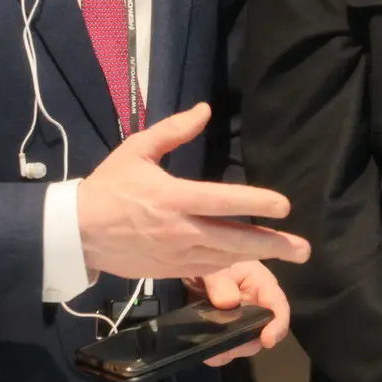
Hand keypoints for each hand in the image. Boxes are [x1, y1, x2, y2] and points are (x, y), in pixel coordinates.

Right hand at [76, 103, 310, 279]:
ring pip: (227, 258)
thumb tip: (205, 110)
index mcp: (174, 198)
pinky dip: (232, 265)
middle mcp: (181, 230)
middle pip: (236, 240)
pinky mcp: (170, 271)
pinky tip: (250, 262)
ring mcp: (177, 255)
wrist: (77, 232)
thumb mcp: (137, 150)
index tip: (285, 206)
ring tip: (288, 256)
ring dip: (260, 257)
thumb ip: (174, 130)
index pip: (225, 202)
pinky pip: (208, 270)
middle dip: (274, 245)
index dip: (258, 203)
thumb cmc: (109, 187)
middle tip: (304, 249)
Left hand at [183, 260, 291, 366]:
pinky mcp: (227, 329)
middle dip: (247, 342)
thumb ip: (219, 281)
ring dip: (231, 350)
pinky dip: (219, 354)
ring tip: (214, 352)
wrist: (189, 264)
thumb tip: (229, 303)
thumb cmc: (209, 258)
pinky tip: (207, 353)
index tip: (268, 340)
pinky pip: (228, 348)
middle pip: (262, 331)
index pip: (278, 305)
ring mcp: (242, 319)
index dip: (278, 324)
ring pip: (245, 343)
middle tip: (227, 348)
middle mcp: (256, 304)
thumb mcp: (213, 265)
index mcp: (261, 283)